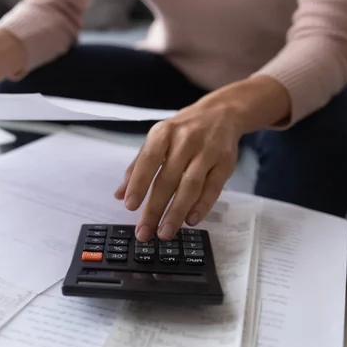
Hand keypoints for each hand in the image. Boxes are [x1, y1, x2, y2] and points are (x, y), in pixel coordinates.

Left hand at [114, 100, 241, 240]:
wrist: (221, 113)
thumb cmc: (182, 130)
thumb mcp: (157, 140)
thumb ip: (138, 166)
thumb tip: (120, 195)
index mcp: (163, 133)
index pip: (148, 160)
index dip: (138, 183)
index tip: (129, 206)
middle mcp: (186, 140)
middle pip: (168, 179)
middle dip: (155, 208)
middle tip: (144, 232)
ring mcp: (208, 151)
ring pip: (191, 186)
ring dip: (176, 212)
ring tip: (165, 232)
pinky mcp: (226, 163)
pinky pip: (213, 188)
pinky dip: (202, 206)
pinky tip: (190, 221)